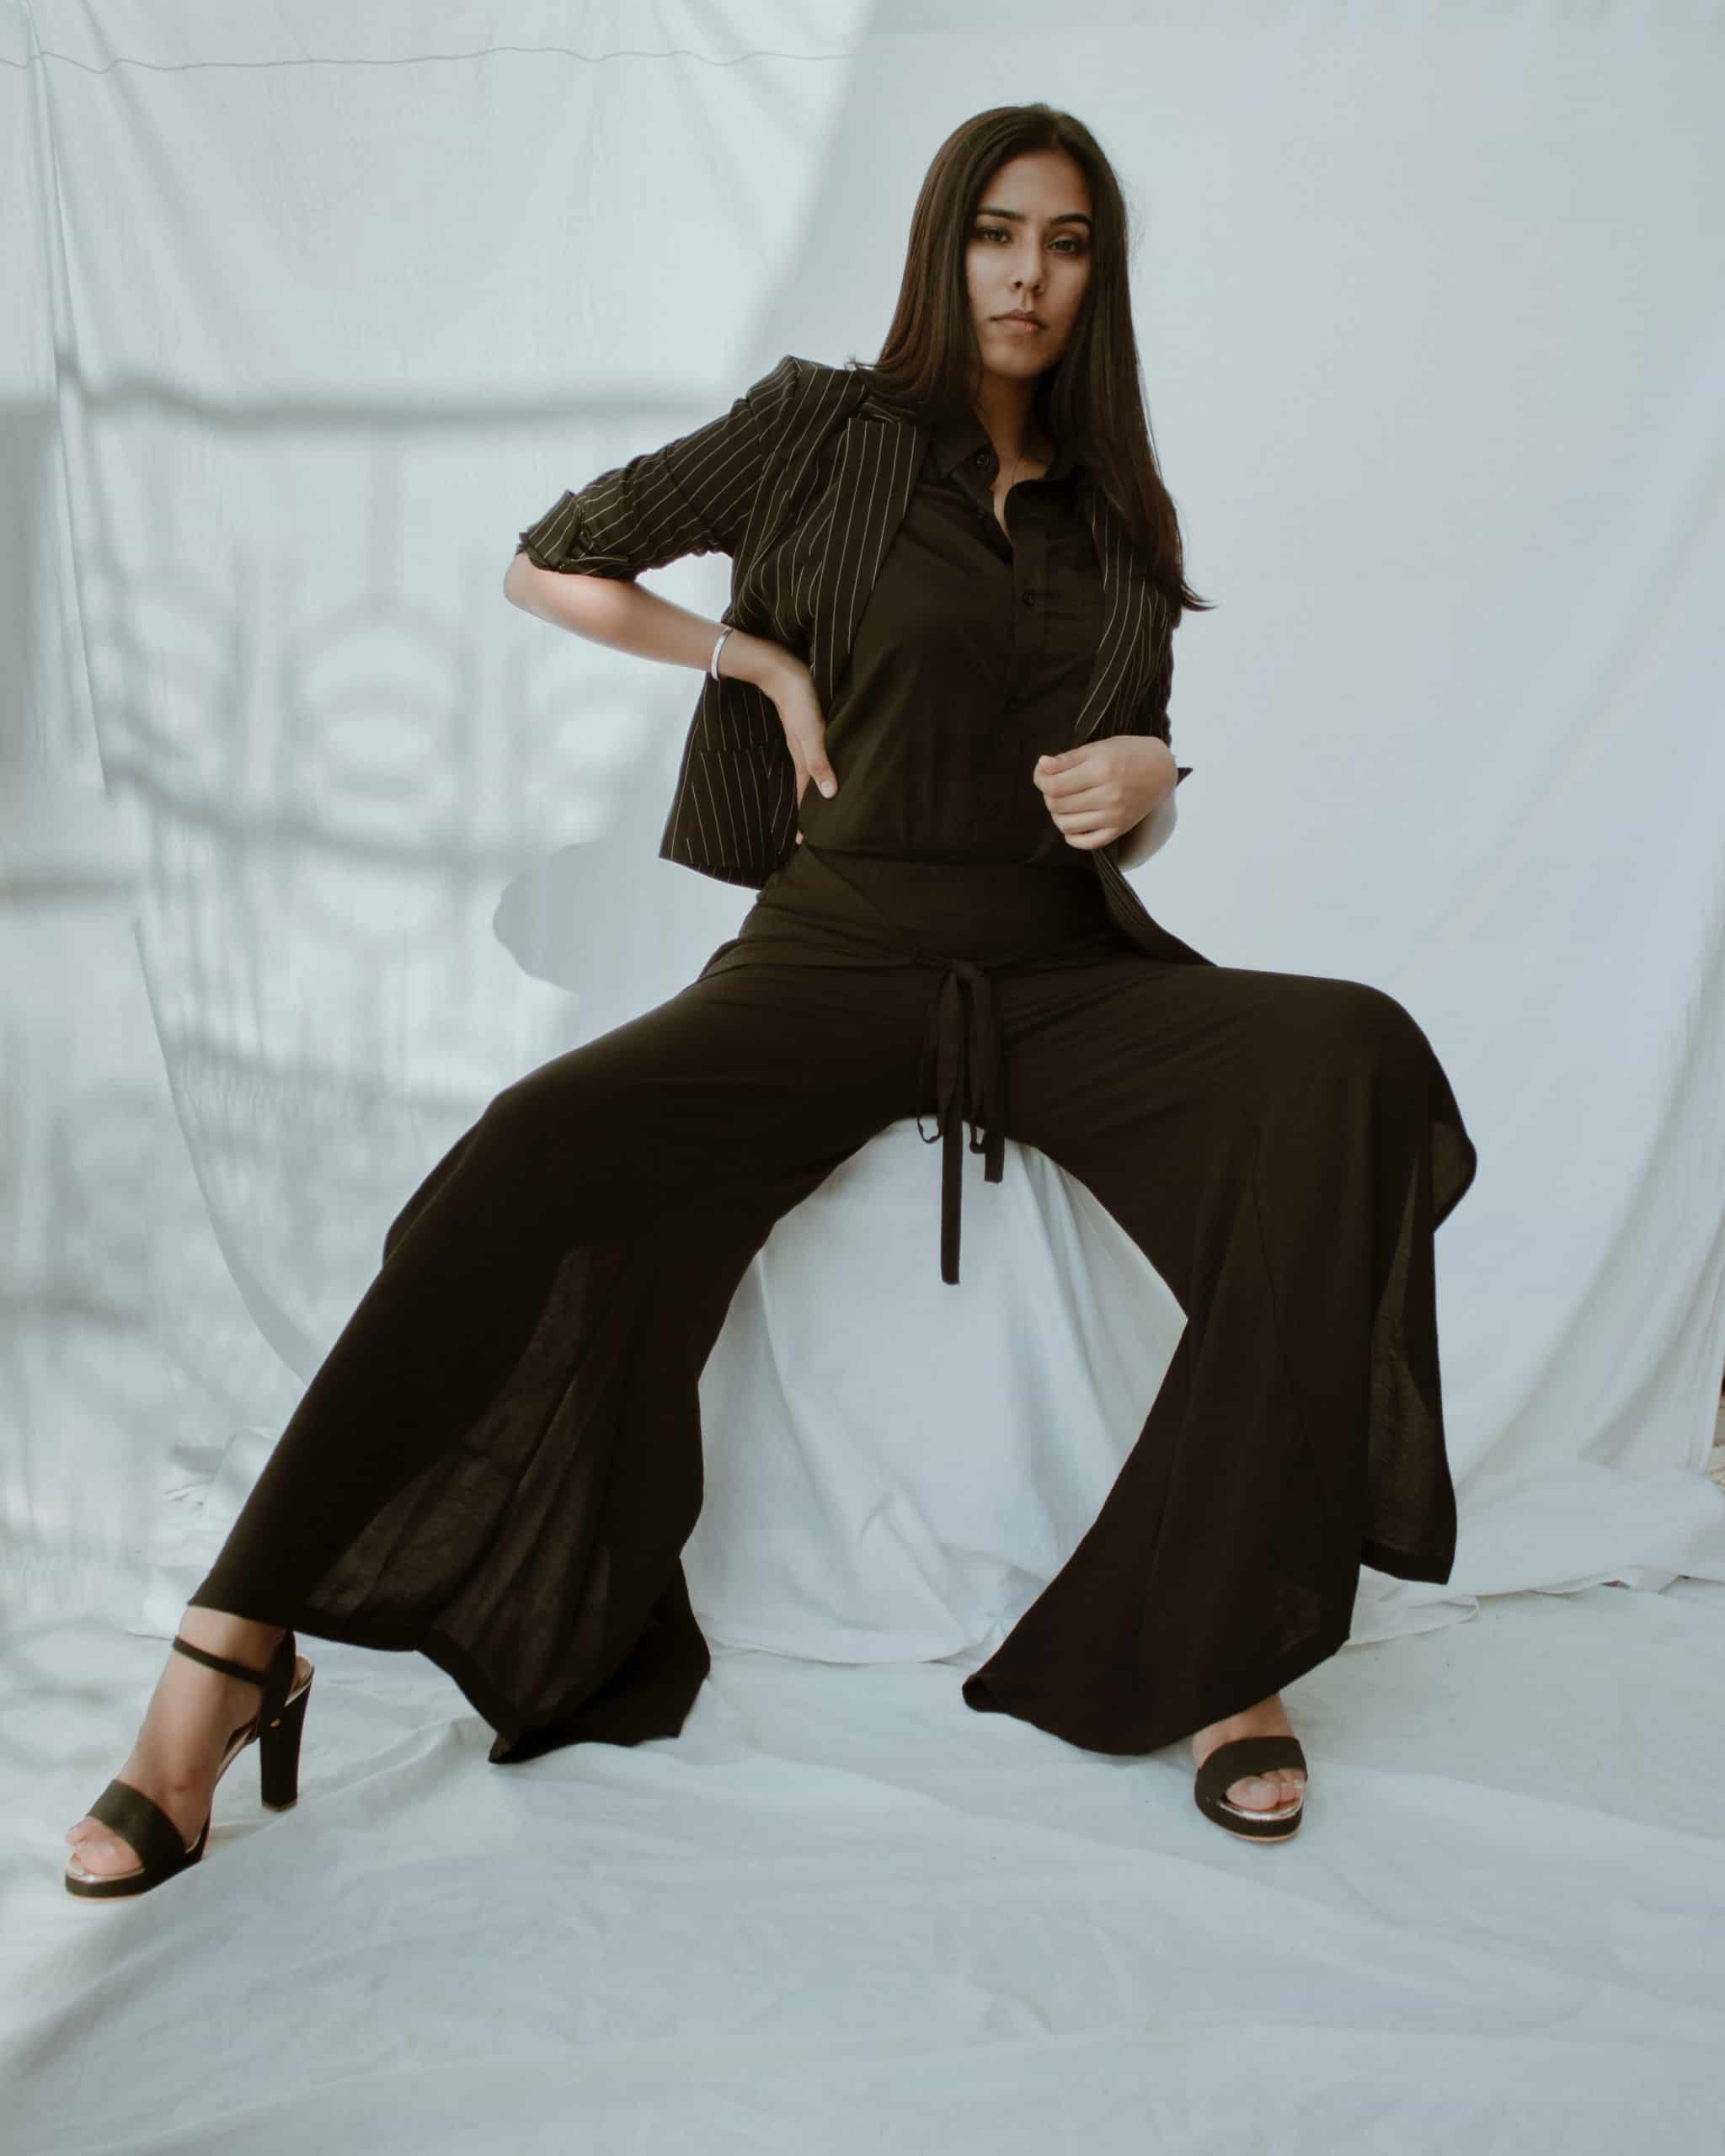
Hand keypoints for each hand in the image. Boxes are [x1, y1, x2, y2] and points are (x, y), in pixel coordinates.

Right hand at [752, 650, 836, 844]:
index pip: (806, 796)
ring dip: (814, 790)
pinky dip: (817, 769)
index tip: (803, 843)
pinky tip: (822, 768)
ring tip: (818, 807)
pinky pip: (813, 755)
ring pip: (811, 772)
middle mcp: (802, 753)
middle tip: (812, 833)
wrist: (779, 668)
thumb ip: (820, 761)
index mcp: (803, 758)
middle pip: (808, 788)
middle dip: (809, 810)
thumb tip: (829, 794)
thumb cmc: (798, 698)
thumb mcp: (811, 731)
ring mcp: (803, 740)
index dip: (806, 818)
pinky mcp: (806, 727)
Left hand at [1033, 736, 1174, 849]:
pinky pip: (1086, 842)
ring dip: (1057, 814)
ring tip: (1063, 802)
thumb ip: (1068, 758)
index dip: (1040, 779)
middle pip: (1057, 805)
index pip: (1054, 785)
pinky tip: (1073, 821)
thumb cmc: (1129, 753)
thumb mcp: (1099, 747)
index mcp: (1102, 770)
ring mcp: (1115, 816)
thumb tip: (1043, 765)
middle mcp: (1109, 795)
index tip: (1043, 773)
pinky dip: (1072, 835)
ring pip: (1066, 825)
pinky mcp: (1119, 829)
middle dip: (1048, 795)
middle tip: (1054, 785)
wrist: (1162, 770)